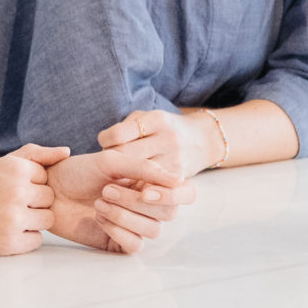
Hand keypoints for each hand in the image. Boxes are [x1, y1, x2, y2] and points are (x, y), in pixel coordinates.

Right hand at [0, 145, 65, 256]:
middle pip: (48, 199)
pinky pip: (35, 241)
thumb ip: (33, 156)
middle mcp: (17, 191)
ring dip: (30, 221)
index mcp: (14, 168)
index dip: (27, 184)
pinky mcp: (8, 244)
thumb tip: (67, 152)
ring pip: (46, 220)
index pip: (45, 177)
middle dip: (32, 203)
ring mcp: (13, 219)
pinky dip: (23, 238)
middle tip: (3, 205)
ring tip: (2, 217)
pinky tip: (0, 231)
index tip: (4, 188)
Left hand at [46, 148, 189, 254]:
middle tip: (106, 189)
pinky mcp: (119, 242)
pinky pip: (135, 245)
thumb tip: (178, 180)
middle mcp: (147, 205)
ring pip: (153, 230)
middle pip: (169, 213)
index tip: (146, 190)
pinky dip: (119, 231)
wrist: (48, 188)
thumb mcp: (112, 161)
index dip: (173, 195)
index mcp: (150, 182)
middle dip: (137, 202)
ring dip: (125, 215)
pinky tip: (98, 218)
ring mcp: (134, 225)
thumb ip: (144, 168)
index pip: (184, 194)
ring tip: (98, 202)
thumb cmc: (78, 170)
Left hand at [98, 108, 216, 183]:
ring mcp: (175, 159)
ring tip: (114, 179)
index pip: (119, 134)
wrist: (202, 140)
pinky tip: (131, 186)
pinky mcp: (179, 178)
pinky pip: (150, 188)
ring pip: (137, 175)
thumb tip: (104, 145)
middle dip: (112, 162)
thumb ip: (126, 127)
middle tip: (107, 163)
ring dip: (121, 179)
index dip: (105, 140)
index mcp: (157, 120)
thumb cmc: (163, 128)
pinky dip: (136, 189)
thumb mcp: (147, 117)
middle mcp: (167, 139)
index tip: (105, 142)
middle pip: (126, 156)